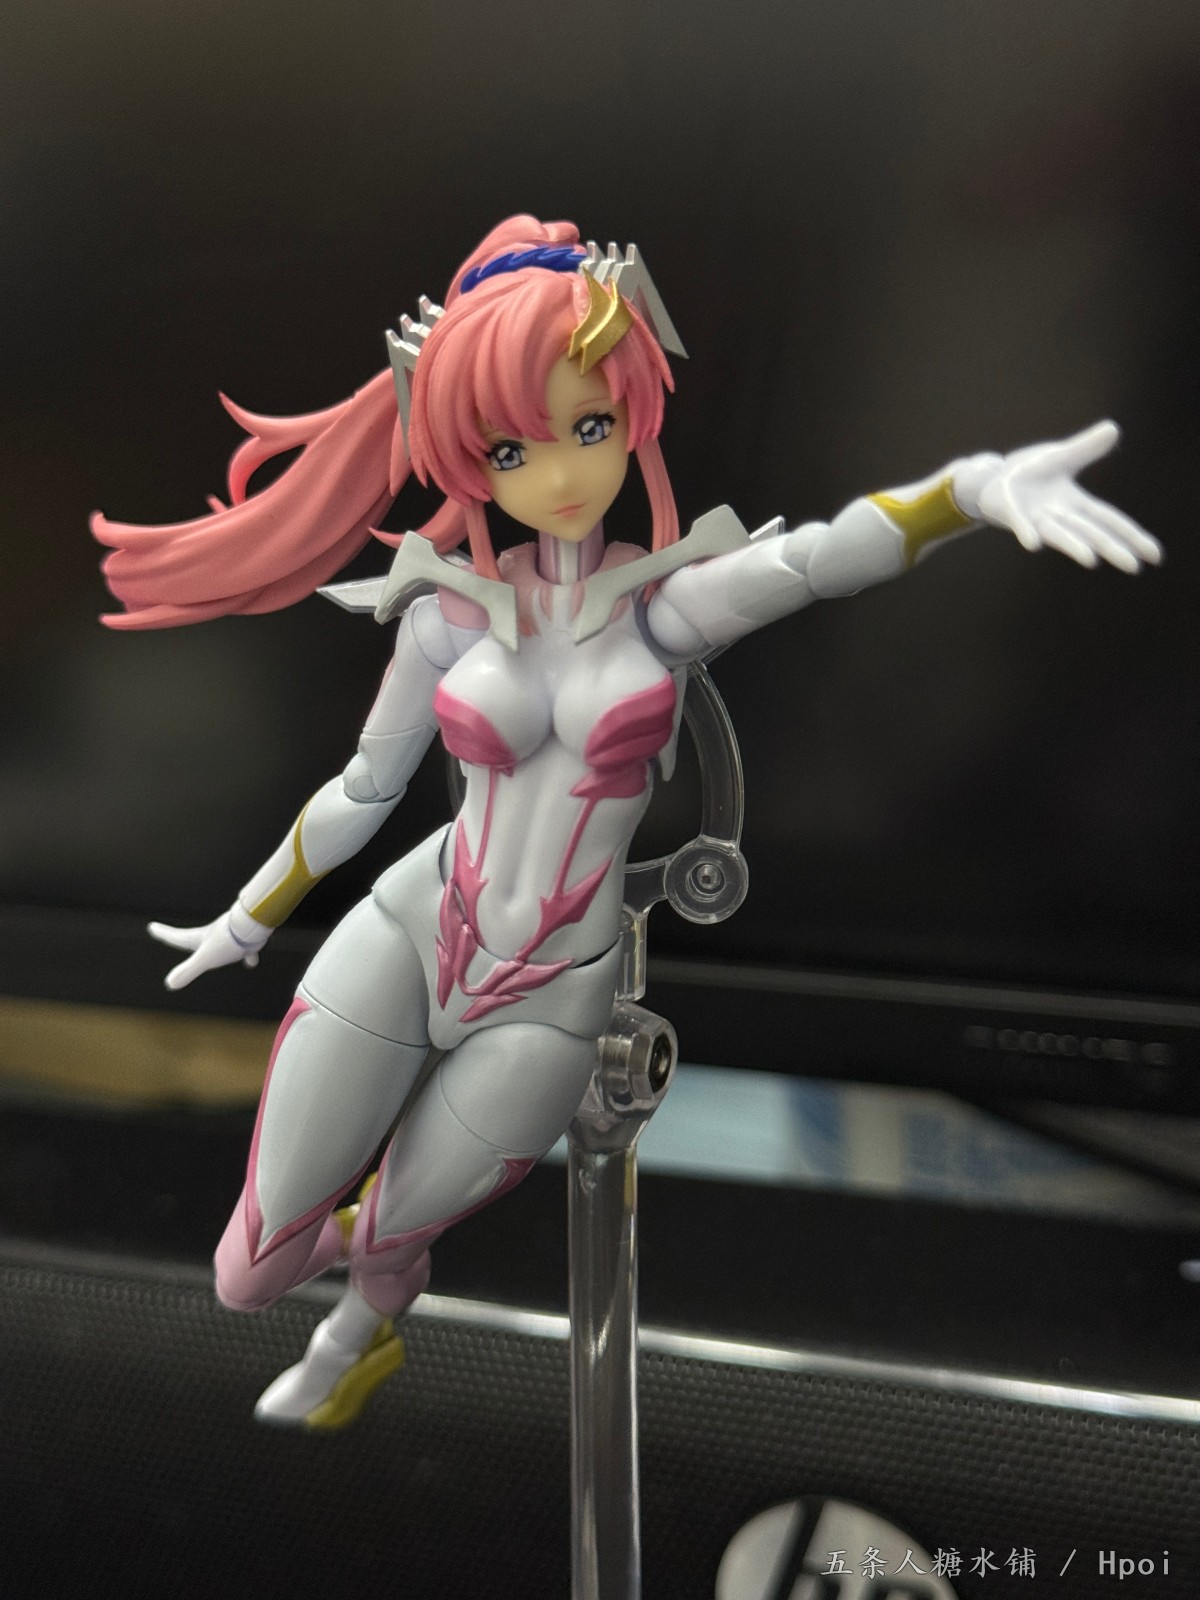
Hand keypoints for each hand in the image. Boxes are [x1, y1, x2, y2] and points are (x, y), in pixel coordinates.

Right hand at [148, 908, 269, 989]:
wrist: (253, 925)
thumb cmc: (228, 941)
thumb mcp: (205, 958)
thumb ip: (188, 970)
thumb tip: (170, 983)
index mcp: (200, 939)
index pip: (177, 937)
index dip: (164, 934)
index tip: (151, 926)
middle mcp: (213, 935)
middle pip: (194, 938)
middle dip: (184, 939)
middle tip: (177, 937)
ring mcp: (229, 935)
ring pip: (218, 941)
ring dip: (216, 945)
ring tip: (218, 952)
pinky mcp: (245, 938)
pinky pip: (244, 947)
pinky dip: (246, 954)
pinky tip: (252, 961)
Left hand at [976, 420, 1161, 572]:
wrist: (992, 480)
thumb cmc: (1029, 474)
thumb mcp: (1062, 457)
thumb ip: (1086, 448)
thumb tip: (1113, 428)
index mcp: (1076, 504)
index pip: (1110, 520)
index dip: (1132, 535)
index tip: (1155, 555)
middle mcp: (1059, 515)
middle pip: (1091, 532)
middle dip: (1112, 548)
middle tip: (1133, 567)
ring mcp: (1036, 518)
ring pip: (1060, 534)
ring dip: (1074, 547)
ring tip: (1091, 560)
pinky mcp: (1013, 514)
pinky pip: (1022, 525)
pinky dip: (1027, 532)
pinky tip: (1033, 544)